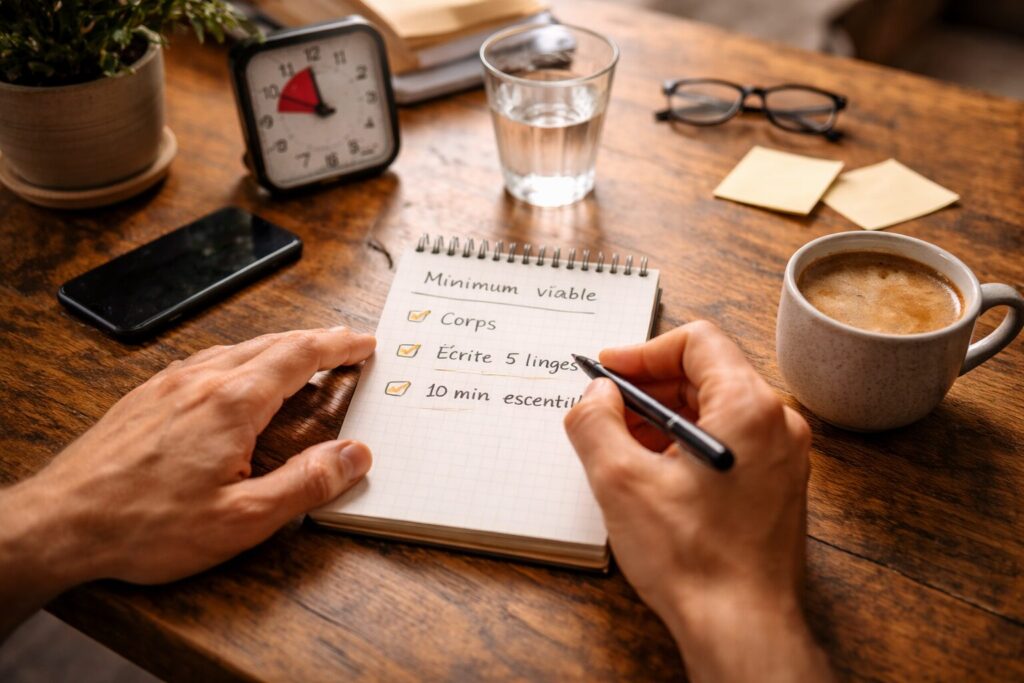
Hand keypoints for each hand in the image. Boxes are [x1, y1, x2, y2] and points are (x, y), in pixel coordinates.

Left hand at [0, 327, 374, 637]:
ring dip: (279, 346)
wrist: (60, 523)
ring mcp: (170, 384)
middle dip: (316, 340)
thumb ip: (305, 484)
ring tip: (301, 355)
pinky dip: (241, 357)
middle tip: (345, 343)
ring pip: (238, 348)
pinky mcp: (147, 395)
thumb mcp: (242, 519)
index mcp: (232, 403)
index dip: (338, 347)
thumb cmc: (144, 525)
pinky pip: (207, 361)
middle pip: (273, 343)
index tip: (363, 343)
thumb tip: (354, 456)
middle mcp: (201, 381)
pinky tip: (238, 374)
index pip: (300, 356)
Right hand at [563, 321, 829, 681]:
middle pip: (707, 373)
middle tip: (607, 409)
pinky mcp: (777, 486)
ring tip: (624, 444)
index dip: (643, 352)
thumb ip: (595, 421)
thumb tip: (594, 395)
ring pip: (717, 409)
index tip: (608, 372)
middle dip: (650, 387)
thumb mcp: (619, 480)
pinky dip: (688, 443)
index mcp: (749, 407)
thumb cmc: (695, 560)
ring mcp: (783, 457)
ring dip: (665, 416)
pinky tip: (654, 473)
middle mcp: (777, 424)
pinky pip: (730, 442)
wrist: (741, 627)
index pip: (697, 342)